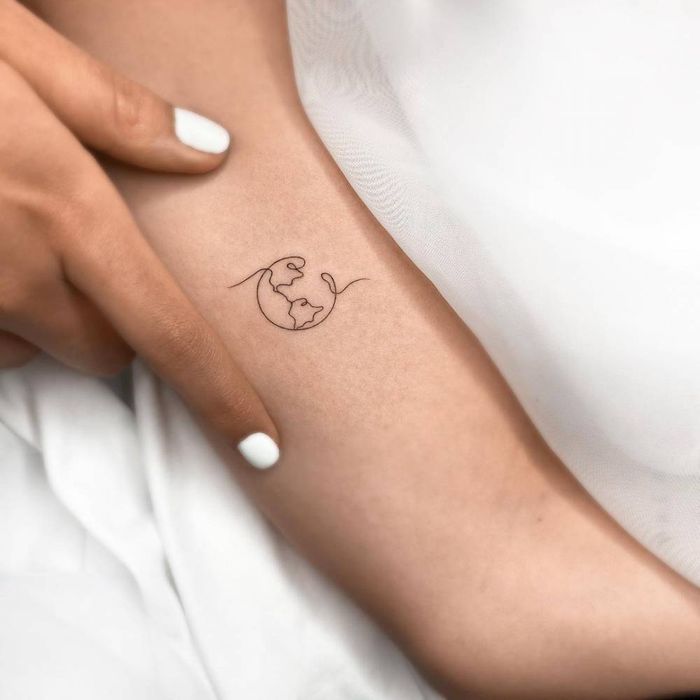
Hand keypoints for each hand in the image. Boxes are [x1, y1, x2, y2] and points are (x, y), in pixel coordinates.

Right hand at [0, 0, 279, 467]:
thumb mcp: (13, 46)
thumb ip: (117, 113)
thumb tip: (211, 151)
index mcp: (65, 212)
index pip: (172, 334)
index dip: (224, 397)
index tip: (264, 446)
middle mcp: (11, 275)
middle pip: (107, 351)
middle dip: (114, 323)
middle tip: (84, 254)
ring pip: (33, 351)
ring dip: (38, 316)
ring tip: (6, 234)